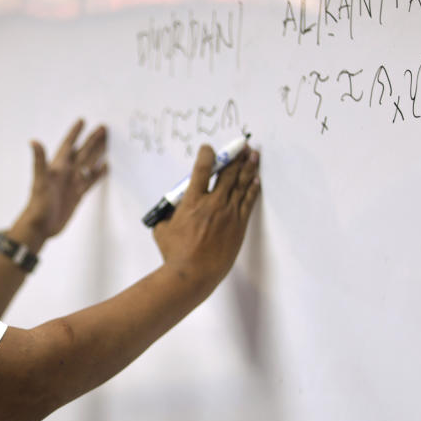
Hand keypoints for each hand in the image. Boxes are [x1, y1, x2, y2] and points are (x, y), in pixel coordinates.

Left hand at [14, 119, 107, 246]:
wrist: (41, 226)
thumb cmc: (38, 204)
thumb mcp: (40, 181)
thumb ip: (39, 161)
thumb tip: (33, 141)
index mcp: (57, 167)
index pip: (68, 145)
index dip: (74, 133)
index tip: (82, 121)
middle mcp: (66, 173)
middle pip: (83, 152)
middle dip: (92, 140)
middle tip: (103, 128)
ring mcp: (73, 183)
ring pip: (88, 164)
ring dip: (97, 153)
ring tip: (107, 143)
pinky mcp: (78, 194)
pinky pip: (91, 181)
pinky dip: (98, 174)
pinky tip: (105, 167)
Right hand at [153, 144, 260, 286]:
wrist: (193, 274)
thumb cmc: (175, 253)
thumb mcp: (163, 228)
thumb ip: (170, 214)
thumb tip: (173, 210)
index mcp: (192, 201)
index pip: (202, 168)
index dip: (208, 154)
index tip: (209, 148)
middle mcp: (213, 203)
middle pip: (228, 173)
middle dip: (236, 156)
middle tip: (242, 145)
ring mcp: (228, 213)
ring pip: (241, 184)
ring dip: (248, 168)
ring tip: (254, 154)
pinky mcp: (239, 225)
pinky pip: (248, 202)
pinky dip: (253, 189)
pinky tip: (256, 179)